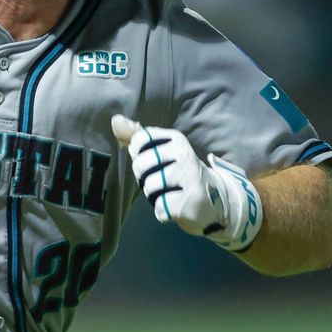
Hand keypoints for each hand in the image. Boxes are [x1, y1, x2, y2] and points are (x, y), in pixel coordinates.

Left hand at [111, 115, 262, 250]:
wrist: (216, 201)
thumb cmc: (179, 173)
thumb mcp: (161, 151)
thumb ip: (137, 137)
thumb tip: (115, 120)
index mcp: (176, 139)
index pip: (139, 141)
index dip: (139, 156)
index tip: (154, 161)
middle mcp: (185, 154)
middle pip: (140, 166)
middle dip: (145, 179)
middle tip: (164, 181)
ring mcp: (189, 178)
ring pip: (149, 188)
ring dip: (155, 196)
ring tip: (172, 193)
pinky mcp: (189, 202)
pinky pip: (159, 208)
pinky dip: (164, 212)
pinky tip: (177, 207)